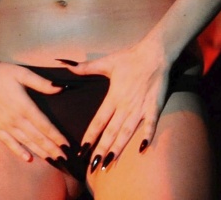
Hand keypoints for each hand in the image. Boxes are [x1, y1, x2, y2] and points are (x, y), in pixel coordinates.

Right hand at [0, 59, 69, 162]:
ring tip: (52, 160)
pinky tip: (28, 158)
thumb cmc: (1, 73)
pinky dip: (19, 151)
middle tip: (64, 158)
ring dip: (40, 151)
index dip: (56, 136)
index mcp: (24, 106)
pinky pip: (9, 143)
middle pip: (37, 137)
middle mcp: (16, 119)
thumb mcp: (23, 73)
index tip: (67, 145)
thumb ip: (42, 83)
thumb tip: (60, 88)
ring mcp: (4, 125)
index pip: (45, 125)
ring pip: (26, 142)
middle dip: (52, 148)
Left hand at [60, 41, 170, 169]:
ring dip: (118, 148)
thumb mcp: (106, 62)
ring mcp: (140, 107)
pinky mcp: (154, 106)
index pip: (98, 121)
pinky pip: (151, 124)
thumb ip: (86, 67)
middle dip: (101, 150)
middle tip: (93, 167)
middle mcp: (125, 105)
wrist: (155, 53)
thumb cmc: (130, 58)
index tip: (81, 151)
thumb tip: (66, 65)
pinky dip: (147, 136)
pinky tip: (142, 150)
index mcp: (113, 96)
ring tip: (109, 164)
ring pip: (127, 132)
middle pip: (111, 131)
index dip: (90, 136)